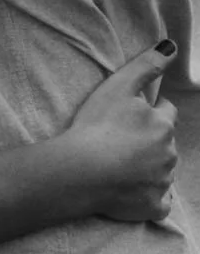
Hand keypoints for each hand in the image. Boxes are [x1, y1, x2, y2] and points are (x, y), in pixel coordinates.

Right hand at [64, 41, 177, 221]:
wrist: (81, 170)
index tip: (130, 115)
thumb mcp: (120, 85)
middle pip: (165, 142)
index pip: (166, 112)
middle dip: (150, 139)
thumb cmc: (97, 125)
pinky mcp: (153, 206)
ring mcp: (162, 182)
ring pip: (162, 170)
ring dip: (149, 165)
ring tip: (120, 162)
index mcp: (163, 125)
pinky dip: (150, 196)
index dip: (150, 111)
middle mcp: (169, 154)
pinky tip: (132, 190)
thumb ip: (147, 65)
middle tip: (121, 138)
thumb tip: (171, 47)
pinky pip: (160, 202)